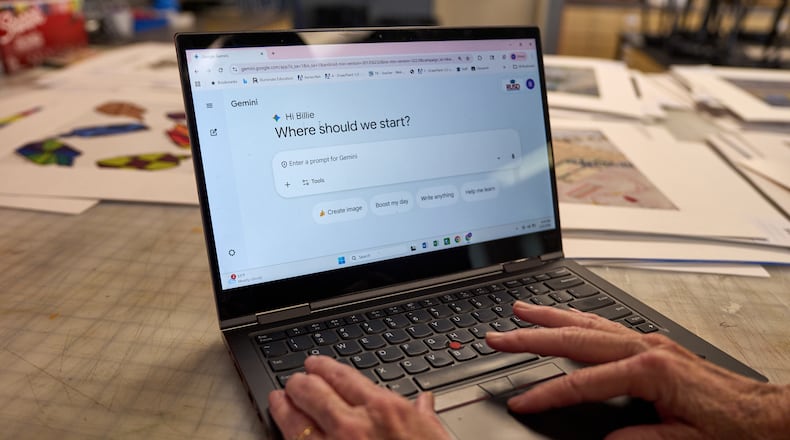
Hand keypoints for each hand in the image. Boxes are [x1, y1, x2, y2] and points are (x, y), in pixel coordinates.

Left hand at [268, 355, 449, 439]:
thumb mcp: (434, 438)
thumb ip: (424, 417)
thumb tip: (424, 403)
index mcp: (384, 411)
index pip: (341, 376)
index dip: (323, 366)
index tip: (315, 364)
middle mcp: (353, 427)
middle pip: (312, 391)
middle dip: (300, 382)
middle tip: (296, 380)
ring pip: (295, 420)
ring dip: (284, 406)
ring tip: (279, 400)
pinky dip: (288, 436)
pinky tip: (285, 432)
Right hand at [486, 301, 789, 438]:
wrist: (768, 413)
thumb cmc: (734, 426)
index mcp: (649, 370)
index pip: (583, 382)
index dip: (547, 393)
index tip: (520, 400)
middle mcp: (644, 348)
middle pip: (574, 337)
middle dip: (531, 337)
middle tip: (497, 337)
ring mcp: (647, 341)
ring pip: (587, 322)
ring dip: (550, 316)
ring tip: (519, 310)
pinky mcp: (651, 345)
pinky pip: (604, 325)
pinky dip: (576, 319)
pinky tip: (563, 320)